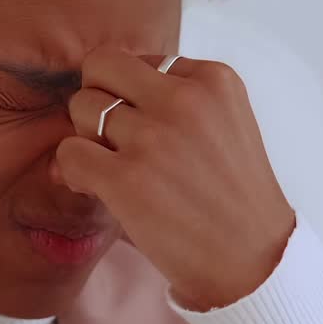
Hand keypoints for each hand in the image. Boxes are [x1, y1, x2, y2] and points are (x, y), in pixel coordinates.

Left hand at [54, 48, 295, 310]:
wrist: (253, 263)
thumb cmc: (233, 200)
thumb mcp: (224, 126)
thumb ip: (174, 100)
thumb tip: (97, 95)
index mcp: (213, 78)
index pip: (141, 60)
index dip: (132, 96)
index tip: (149, 132)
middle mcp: (184, 98)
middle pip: (102, 67)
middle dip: (99, 100)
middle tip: (115, 142)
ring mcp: (155, 137)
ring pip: (82, 107)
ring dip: (87, 139)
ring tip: (113, 170)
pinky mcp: (127, 178)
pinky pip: (70, 152)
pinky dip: (74, 172)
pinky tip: (97, 190)